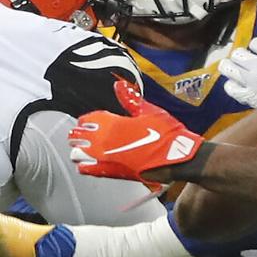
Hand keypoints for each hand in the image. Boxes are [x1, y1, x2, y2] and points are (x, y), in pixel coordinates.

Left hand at [69, 78, 205, 189]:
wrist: (177, 158)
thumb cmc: (167, 134)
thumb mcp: (150, 111)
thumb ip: (130, 99)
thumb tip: (119, 85)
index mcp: (112, 123)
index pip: (88, 119)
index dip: (88, 120)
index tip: (90, 121)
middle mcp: (104, 140)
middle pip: (79, 135)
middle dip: (79, 134)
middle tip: (80, 134)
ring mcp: (106, 157)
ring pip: (78, 152)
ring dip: (79, 149)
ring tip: (81, 148)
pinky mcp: (111, 172)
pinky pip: (87, 169)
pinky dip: (84, 165)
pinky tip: (85, 163)